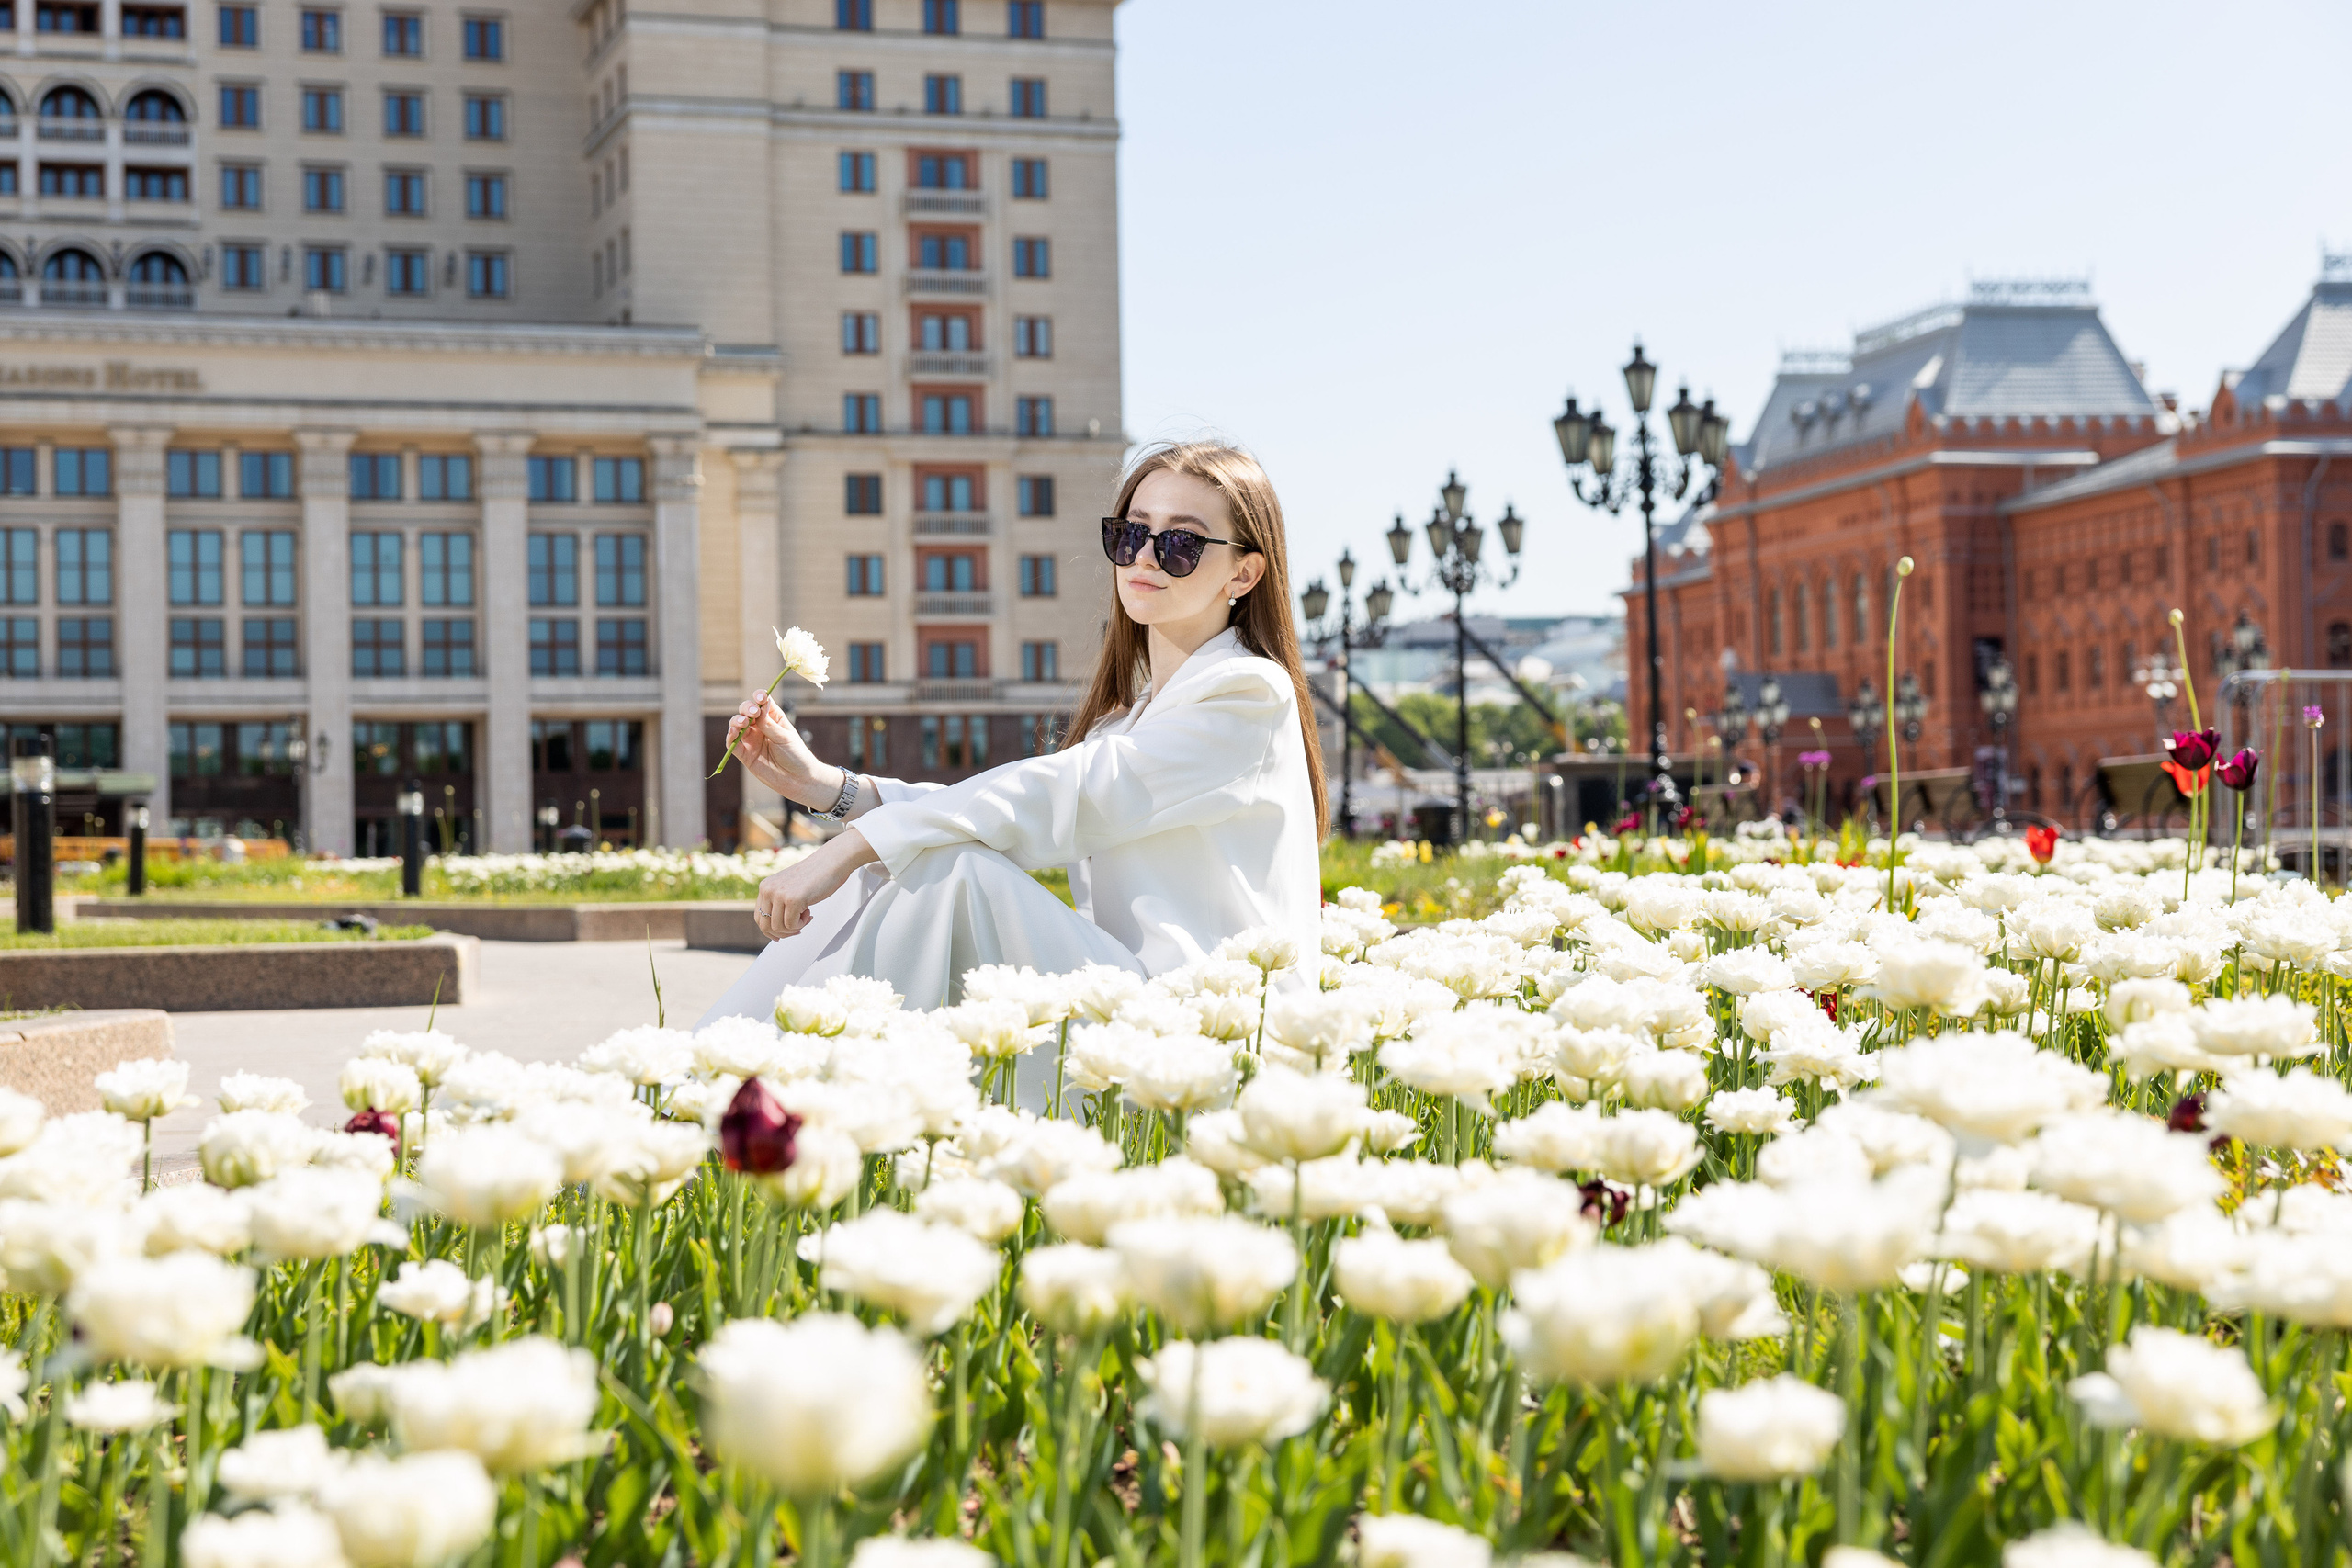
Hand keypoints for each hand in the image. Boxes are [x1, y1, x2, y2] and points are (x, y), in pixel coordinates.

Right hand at [725, 693, 827, 803]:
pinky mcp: (745, 755)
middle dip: (747, 708)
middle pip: (746, 711)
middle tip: (753, 713)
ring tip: (743, 722)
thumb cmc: (796, 755)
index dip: (759, 697)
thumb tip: (758, 707)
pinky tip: (733, 732)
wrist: (798, 779)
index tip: (760, 697)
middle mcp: (760, 727)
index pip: (762, 703)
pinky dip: (730, 737)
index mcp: (773, 718)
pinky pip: (732, 744)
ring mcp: (751, 740)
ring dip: (737, 721)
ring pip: (737, 725)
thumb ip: (769, 724)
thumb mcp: (784, 737)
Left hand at [754, 831, 874, 941]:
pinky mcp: (793, 899)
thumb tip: (775, 928)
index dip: (771, 930)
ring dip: (794, 928)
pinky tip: (809, 912)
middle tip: (798, 928)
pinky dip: (801, 924)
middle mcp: (768, 889)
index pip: (759, 918)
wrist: (831, 861)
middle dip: (783, 933)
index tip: (784, 933)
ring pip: (778, 928)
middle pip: (766, 926)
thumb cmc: (815, 875)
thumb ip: (779, 902)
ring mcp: (779, 894)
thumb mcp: (789, 887)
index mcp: (765, 886)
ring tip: (805, 916)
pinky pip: (791, 925)